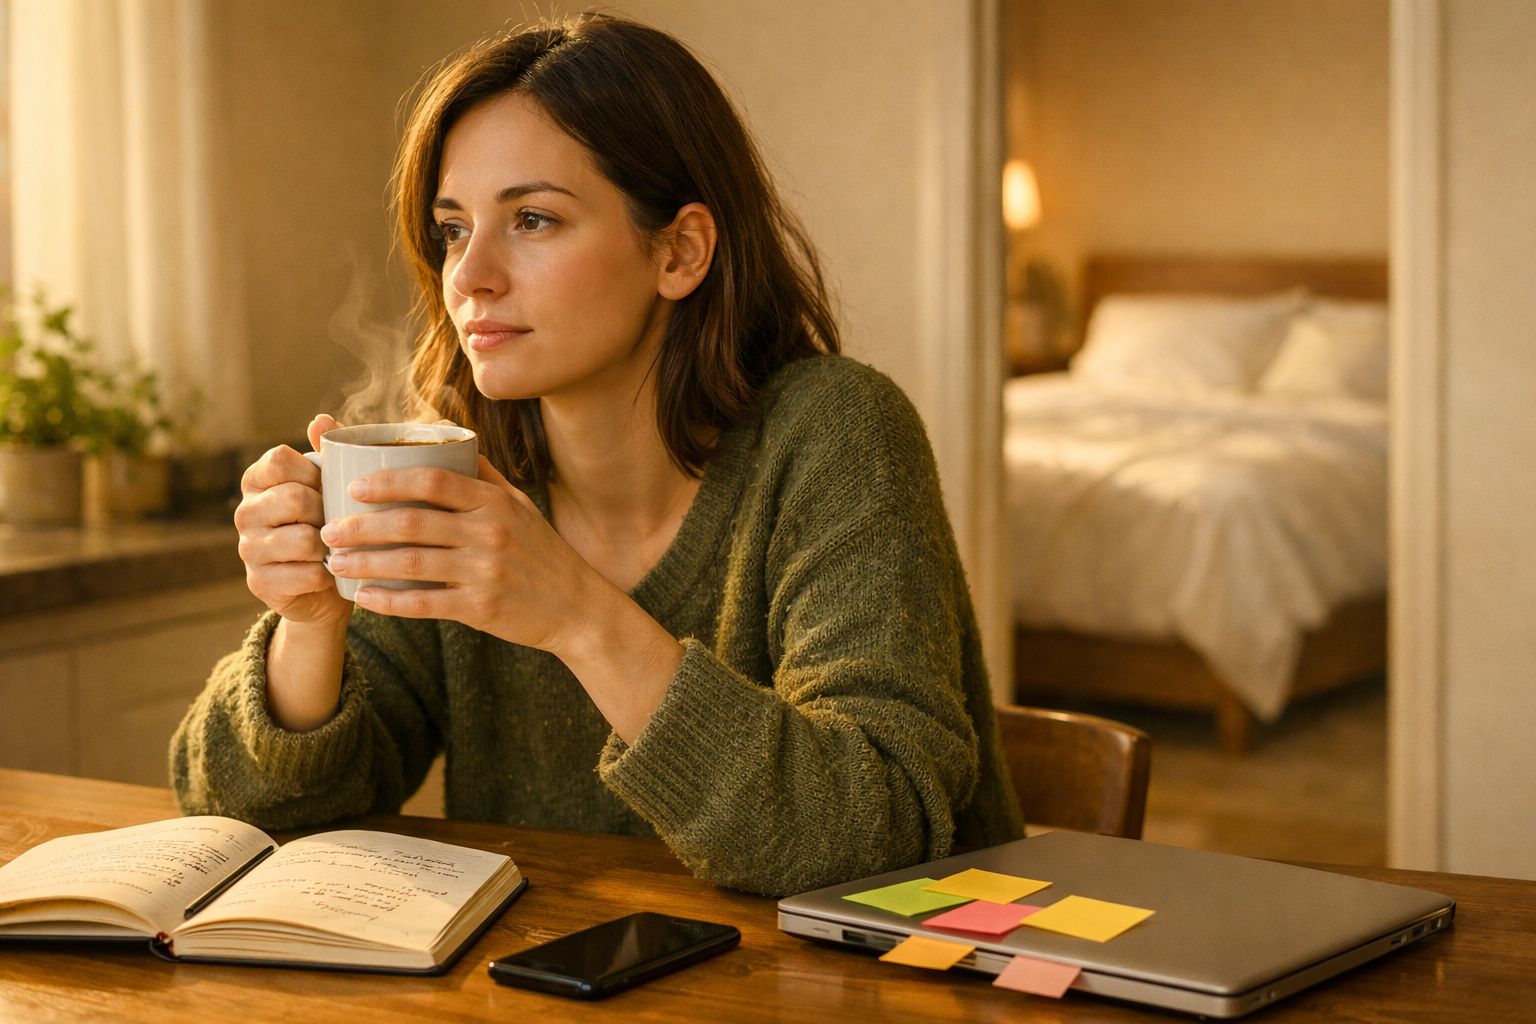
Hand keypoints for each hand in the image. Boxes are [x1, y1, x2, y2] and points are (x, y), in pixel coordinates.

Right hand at [233, 414, 351, 629]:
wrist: (328, 583)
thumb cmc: (330, 522)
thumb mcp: (331, 483)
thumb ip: (327, 451)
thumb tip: (320, 420)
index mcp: (257, 480)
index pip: (280, 459)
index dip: (313, 471)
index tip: (328, 485)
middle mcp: (244, 512)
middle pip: (294, 498)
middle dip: (327, 510)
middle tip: (339, 520)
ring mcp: (248, 549)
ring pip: (302, 539)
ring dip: (329, 545)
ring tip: (335, 546)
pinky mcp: (260, 582)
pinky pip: (306, 573)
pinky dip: (327, 573)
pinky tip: (329, 572)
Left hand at [320, 456, 600, 652]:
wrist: (579, 607)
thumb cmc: (541, 552)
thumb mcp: (519, 506)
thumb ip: (482, 475)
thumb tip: (443, 436)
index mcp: (495, 502)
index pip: (433, 480)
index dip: (388, 481)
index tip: (352, 486)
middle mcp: (491, 532)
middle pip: (412, 522)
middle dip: (361, 525)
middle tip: (328, 528)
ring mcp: (486, 571)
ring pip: (412, 563)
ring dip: (366, 562)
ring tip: (335, 561)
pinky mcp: (482, 608)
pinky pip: (425, 603)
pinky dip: (389, 602)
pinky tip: (364, 598)